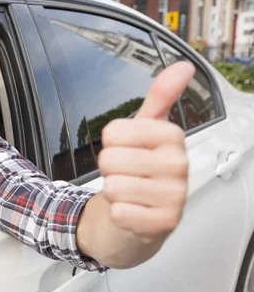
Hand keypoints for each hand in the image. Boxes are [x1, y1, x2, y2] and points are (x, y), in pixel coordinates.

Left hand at [98, 61, 194, 246]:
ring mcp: (174, 196)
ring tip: (130, 193)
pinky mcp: (164, 224)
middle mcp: (178, 165)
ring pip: (114, 186)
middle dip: (109, 170)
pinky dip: (118, 215)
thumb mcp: (145, 132)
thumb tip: (182, 68)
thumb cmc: (139, 172)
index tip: (125, 150)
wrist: (138, 218)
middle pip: (110, 159)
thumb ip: (159, 98)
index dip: (109, 143)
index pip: (114, 131)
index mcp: (172, 137)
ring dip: (113, 193)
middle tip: (126, 175)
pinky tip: (132, 212)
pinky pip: (120, 212)